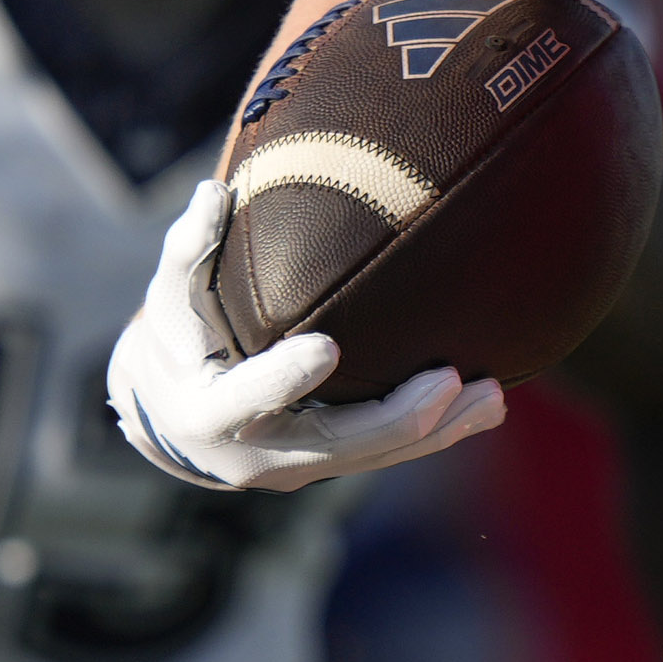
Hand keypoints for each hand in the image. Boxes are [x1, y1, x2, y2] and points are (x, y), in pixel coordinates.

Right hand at [105, 178, 505, 493]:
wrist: (173, 415)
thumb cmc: (176, 339)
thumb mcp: (170, 297)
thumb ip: (191, 249)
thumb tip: (213, 191)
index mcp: (208, 412)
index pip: (247, 397)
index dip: (284, 378)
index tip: (328, 348)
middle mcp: (257, 456)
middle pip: (336, 444)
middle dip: (397, 415)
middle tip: (450, 380)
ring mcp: (298, 470)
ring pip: (375, 457)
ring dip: (437, 430)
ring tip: (492, 398)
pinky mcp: (329, 468)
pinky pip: (387, 455)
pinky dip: (435, 434)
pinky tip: (483, 411)